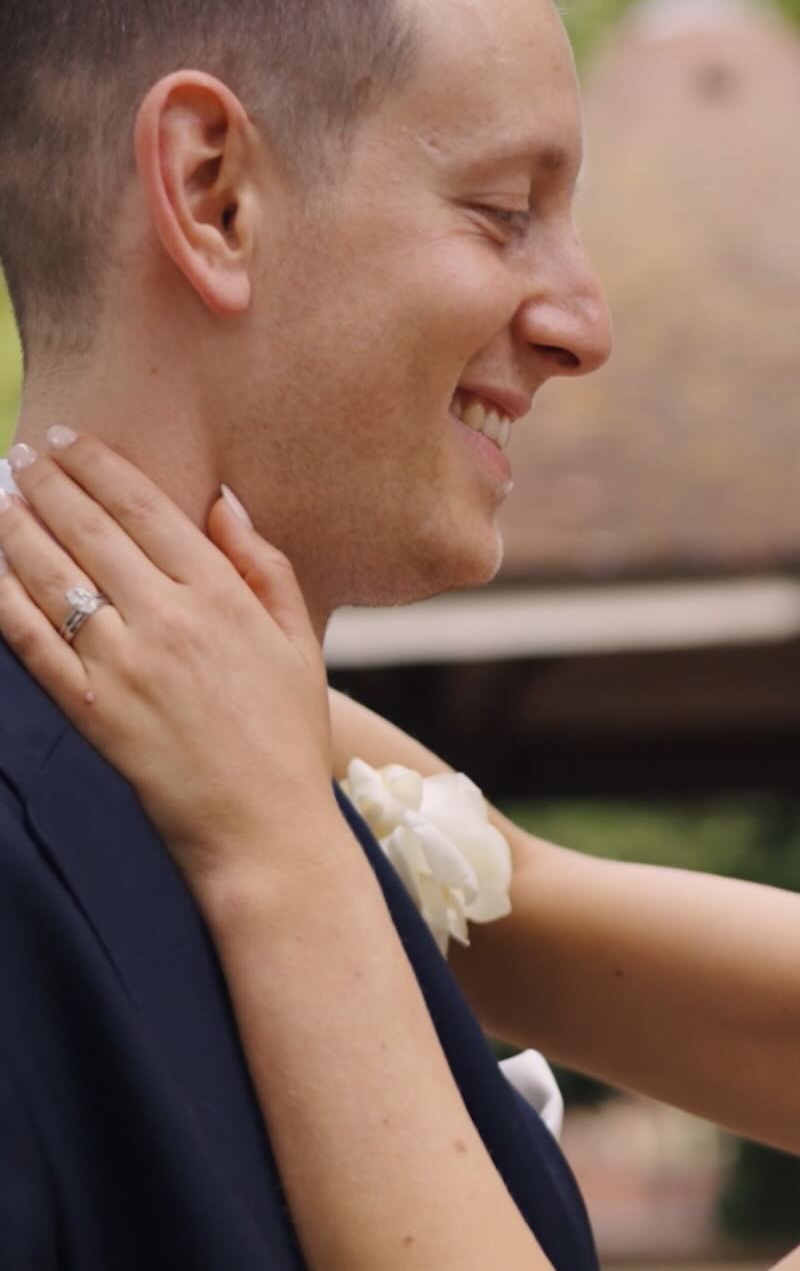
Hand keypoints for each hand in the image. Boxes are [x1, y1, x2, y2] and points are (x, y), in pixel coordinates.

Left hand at [0, 432, 336, 886]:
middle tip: (23, 456)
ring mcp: (124, 664)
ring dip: (17, 527)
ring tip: (0, 498)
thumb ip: (263, 564)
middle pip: (90, 529)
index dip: (99, 466)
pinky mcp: (90, 710)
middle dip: (48, 483)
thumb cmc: (287, 738)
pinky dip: (3, 599)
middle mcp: (168, 619)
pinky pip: (32, 641)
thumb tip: (223, 501)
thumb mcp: (298, 640)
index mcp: (222, 595)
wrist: (265, 830)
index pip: (145, 507)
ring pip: (53, 575)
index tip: (68, 440)